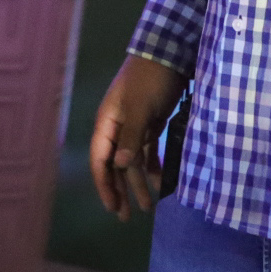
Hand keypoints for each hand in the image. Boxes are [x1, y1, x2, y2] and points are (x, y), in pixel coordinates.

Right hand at [90, 53, 185, 219]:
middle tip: (125, 217)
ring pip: (133, 162)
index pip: (101, 160)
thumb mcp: (140, 108)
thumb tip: (121, 166)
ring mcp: (135, 127)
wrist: (169, 54)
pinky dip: (154, 168)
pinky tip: (161, 183)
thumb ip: (131, 137)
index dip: (104, 185)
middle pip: (115, 166)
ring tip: (148, 207)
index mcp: (108, 123)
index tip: (112, 207)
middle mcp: (118, 128)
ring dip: (139, 183)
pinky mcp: (151, 124)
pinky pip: (149, 152)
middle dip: (120, 191)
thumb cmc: (150, 79)